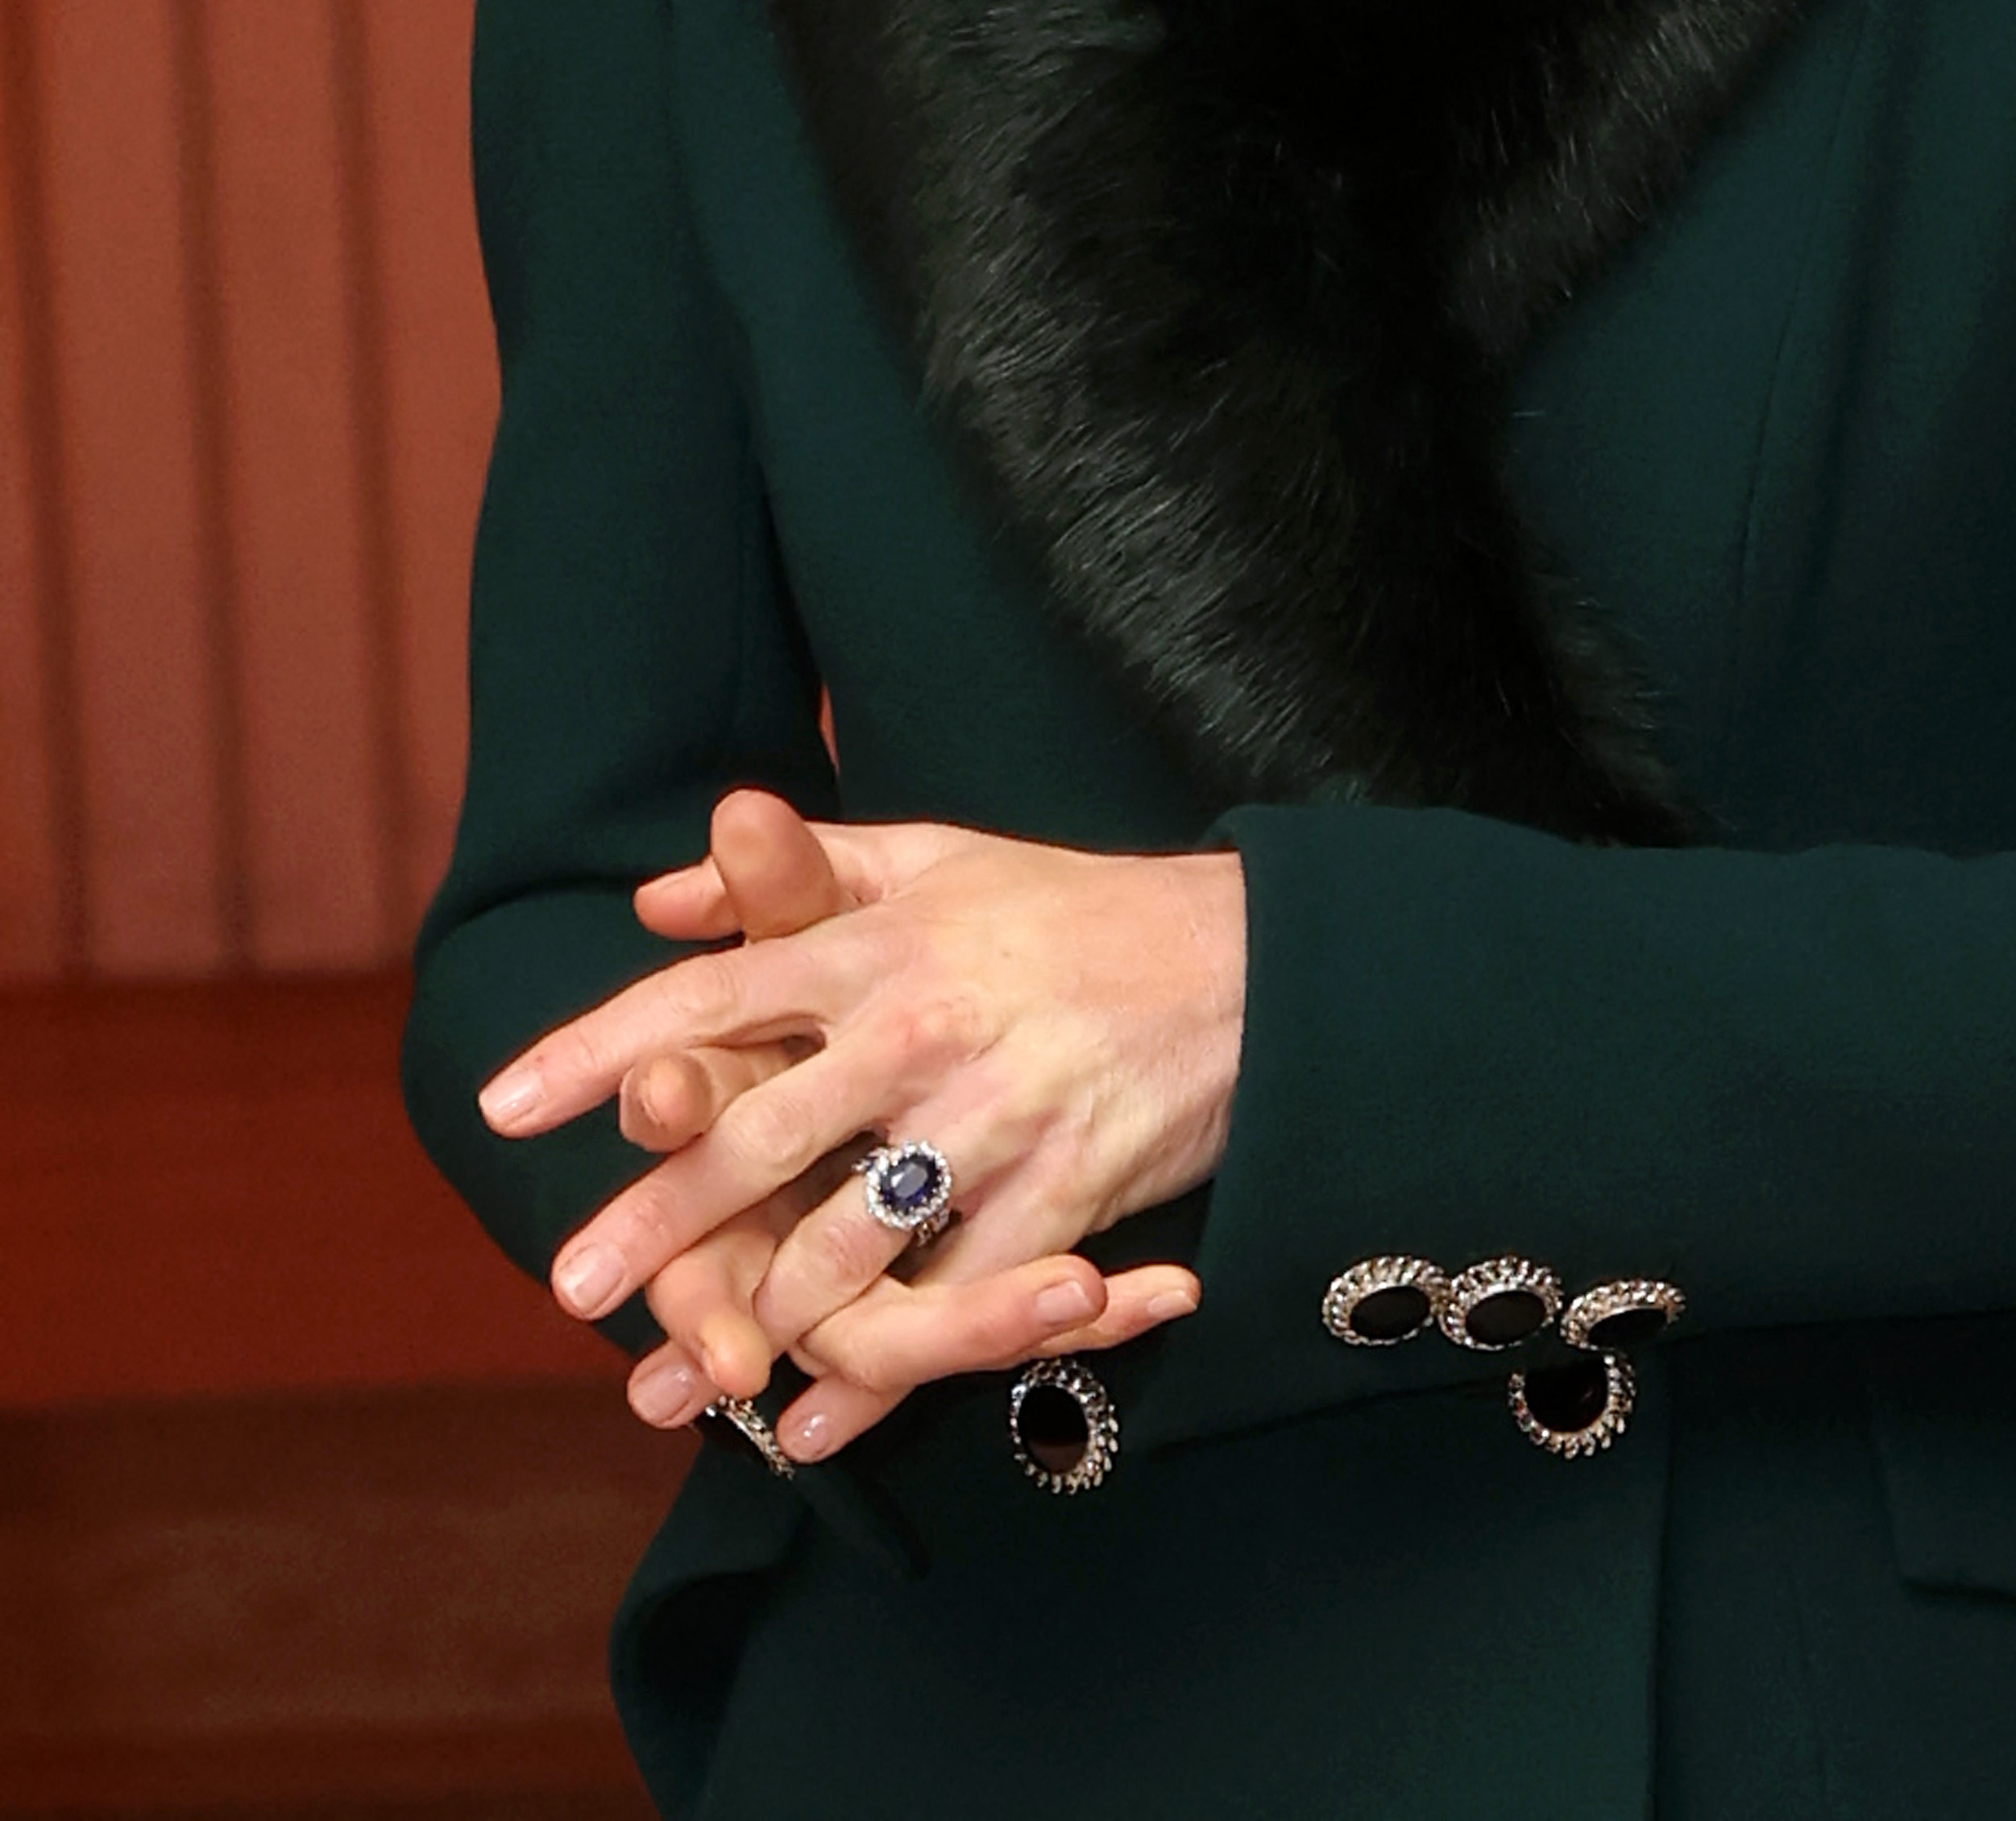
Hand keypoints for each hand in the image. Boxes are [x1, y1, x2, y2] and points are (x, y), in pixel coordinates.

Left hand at [480, 789, 1236, 1458]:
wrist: (1244, 964)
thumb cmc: (1069, 909)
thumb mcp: (937, 859)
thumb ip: (798, 871)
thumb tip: (660, 893)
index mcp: (880, 943)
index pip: (711, 993)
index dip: (599, 1049)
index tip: (504, 1104)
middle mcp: (923, 1027)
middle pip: (758, 1135)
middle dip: (655, 1219)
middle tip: (568, 1284)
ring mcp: (993, 1117)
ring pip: (847, 1238)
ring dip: (759, 1315)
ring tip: (690, 1369)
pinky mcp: (1063, 1197)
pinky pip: (951, 1304)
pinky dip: (878, 1376)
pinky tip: (812, 1422)